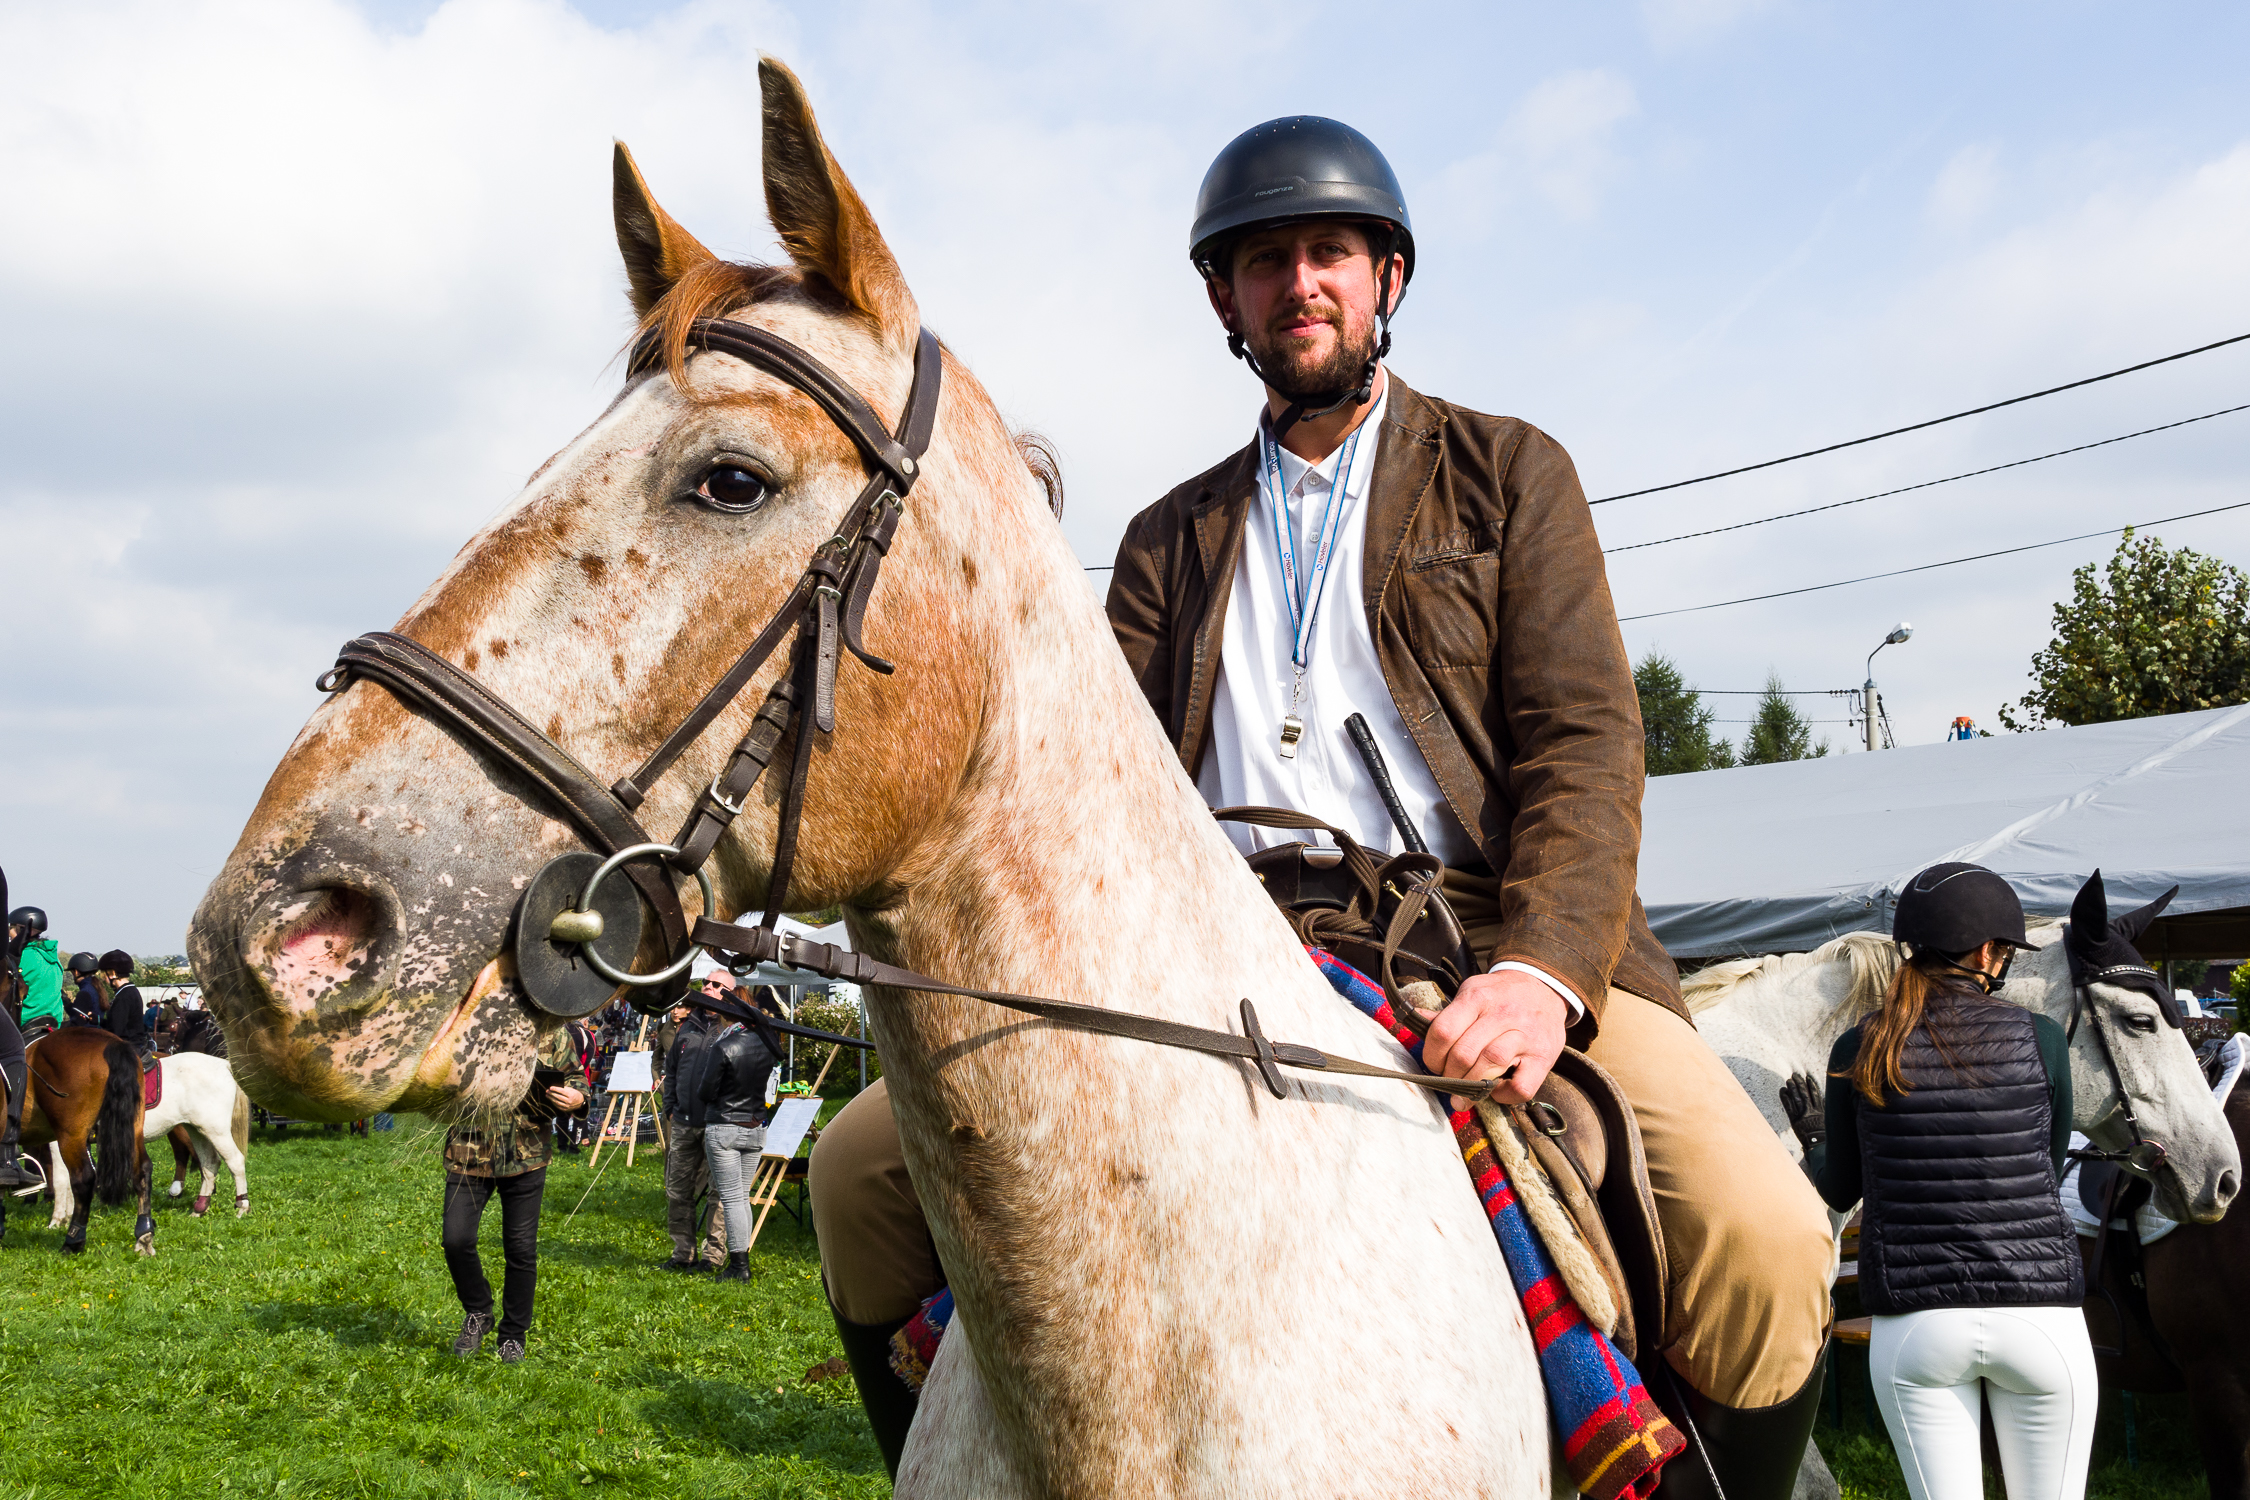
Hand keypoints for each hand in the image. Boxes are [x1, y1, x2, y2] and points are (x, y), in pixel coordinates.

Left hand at [547, 1086, 585, 1111]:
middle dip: (551, 1094)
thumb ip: (564, 1088)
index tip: (550, 1087)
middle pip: (558, 1097)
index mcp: (571, 1094)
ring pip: (557, 1102)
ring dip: (551, 1098)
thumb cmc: (575, 1094)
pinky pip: (558, 1106)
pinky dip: (554, 1103)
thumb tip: (556, 1087)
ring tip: (547, 1095)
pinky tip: (551, 1100)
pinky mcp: (565, 1109)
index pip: (561, 1091)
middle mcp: (569, 1101)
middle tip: (547, 1091)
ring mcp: (567, 1106)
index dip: (555, 1089)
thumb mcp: (571, 1090)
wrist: (580, 1102)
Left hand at [1418, 969, 1568, 1105]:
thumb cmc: (1502, 996)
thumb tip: (1416, 1018)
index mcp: (1478, 997)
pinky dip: (1504, 1095)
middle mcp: (1502, 1014)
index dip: (1432, 1056)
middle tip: (1449, 1082)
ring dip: (1472, 1087)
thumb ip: (1448, 1012)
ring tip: (1464, 1097)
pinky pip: (1521, 1086)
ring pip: (1490, 1064)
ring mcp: (1526, 1036)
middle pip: (1464, 1053)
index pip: (1444, 1031)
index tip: (1434, 1065)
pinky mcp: (1544, 1057)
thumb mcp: (1473, 992)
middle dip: (1450, 1076)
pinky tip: (1497, 1090)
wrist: (1545, 988)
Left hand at [1779, 1073, 1824, 1151]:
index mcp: (1820, 1110)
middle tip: (1795, 1075)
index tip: (1807, 1077)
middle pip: (1805, 1093)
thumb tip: (1821, 1101)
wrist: (1818, 1145)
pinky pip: (1789, 1106)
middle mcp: (1811, 1110)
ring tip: (1788, 1080)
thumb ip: (1823, 1111)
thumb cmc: (1823, 1136)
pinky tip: (1782, 1090)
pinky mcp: (1795, 1120)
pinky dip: (1785, 1098)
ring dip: (1792, 1087)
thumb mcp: (1827, 1121)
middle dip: (1800, 1083)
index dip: (1811, 1084)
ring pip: (1797, 1097)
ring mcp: (1803, 1115)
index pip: (1815, 1094)